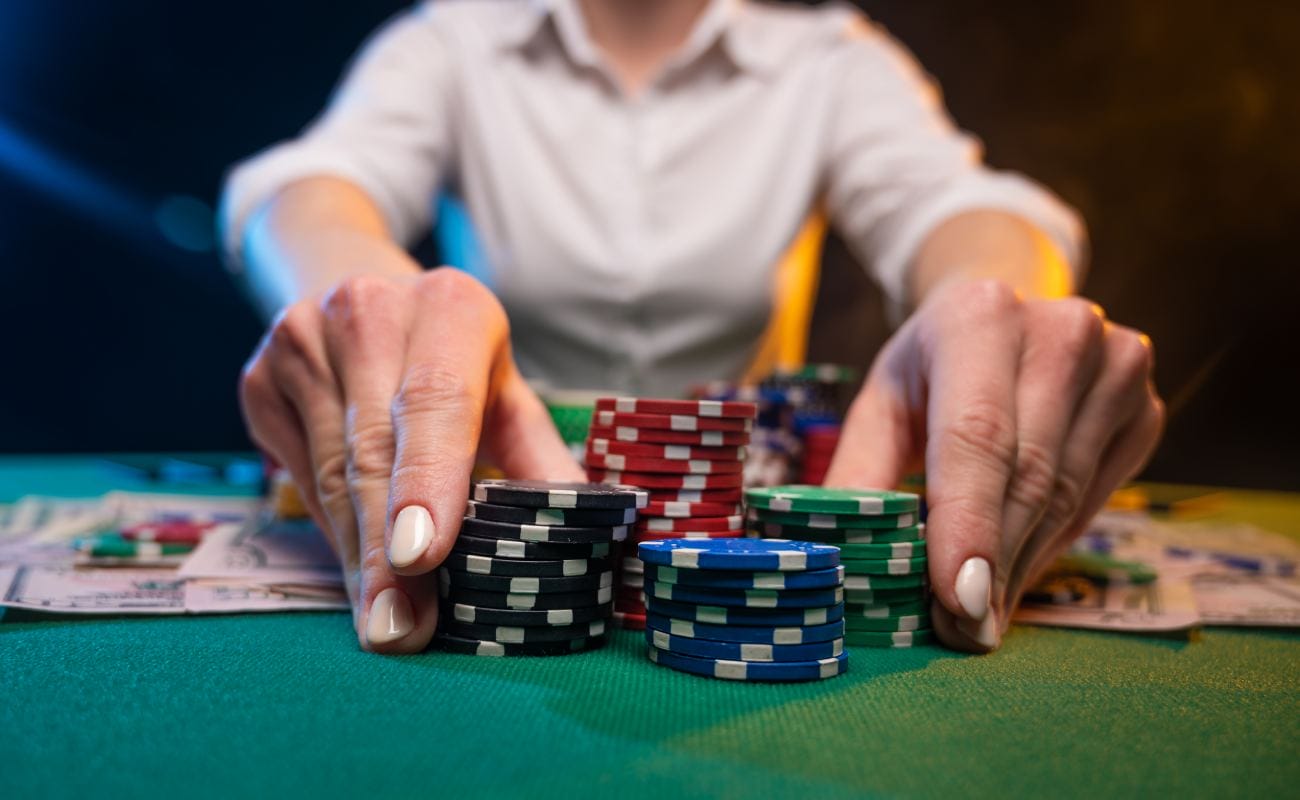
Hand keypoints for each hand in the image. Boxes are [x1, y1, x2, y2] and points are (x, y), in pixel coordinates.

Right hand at [239, 269, 583, 651]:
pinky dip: (332, 531)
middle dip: (386, 552)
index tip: (422, 556)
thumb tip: (589, 538)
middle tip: (401, 629)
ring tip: (384, 622)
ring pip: (328, 473)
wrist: (362, 292)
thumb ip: (543, 461)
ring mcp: (301, 341)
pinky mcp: (259, 379)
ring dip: (357, 557)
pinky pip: (298, 476)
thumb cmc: (454, 360)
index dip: (427, 482)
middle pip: (374, 449)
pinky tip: (359, 570)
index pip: (436, 402)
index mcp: (450, 307)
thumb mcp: (508, 395)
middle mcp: (368, 312)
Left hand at [823, 279, 1164, 651]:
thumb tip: (836, 557)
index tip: (958, 600)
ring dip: (1019, 565)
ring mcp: (1116, 367)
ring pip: (1067, 498)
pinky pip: (1096, 501)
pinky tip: (1014, 567)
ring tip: (979, 613)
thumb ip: (860, 474)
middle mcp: (1061, 331)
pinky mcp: (1145, 407)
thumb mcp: (880, 404)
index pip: (978, 436)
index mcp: (979, 316)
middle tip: (958, 629)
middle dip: (991, 563)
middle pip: (1028, 475)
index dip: (968, 523)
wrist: (1001, 307)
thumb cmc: (930, 368)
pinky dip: (1050, 545)